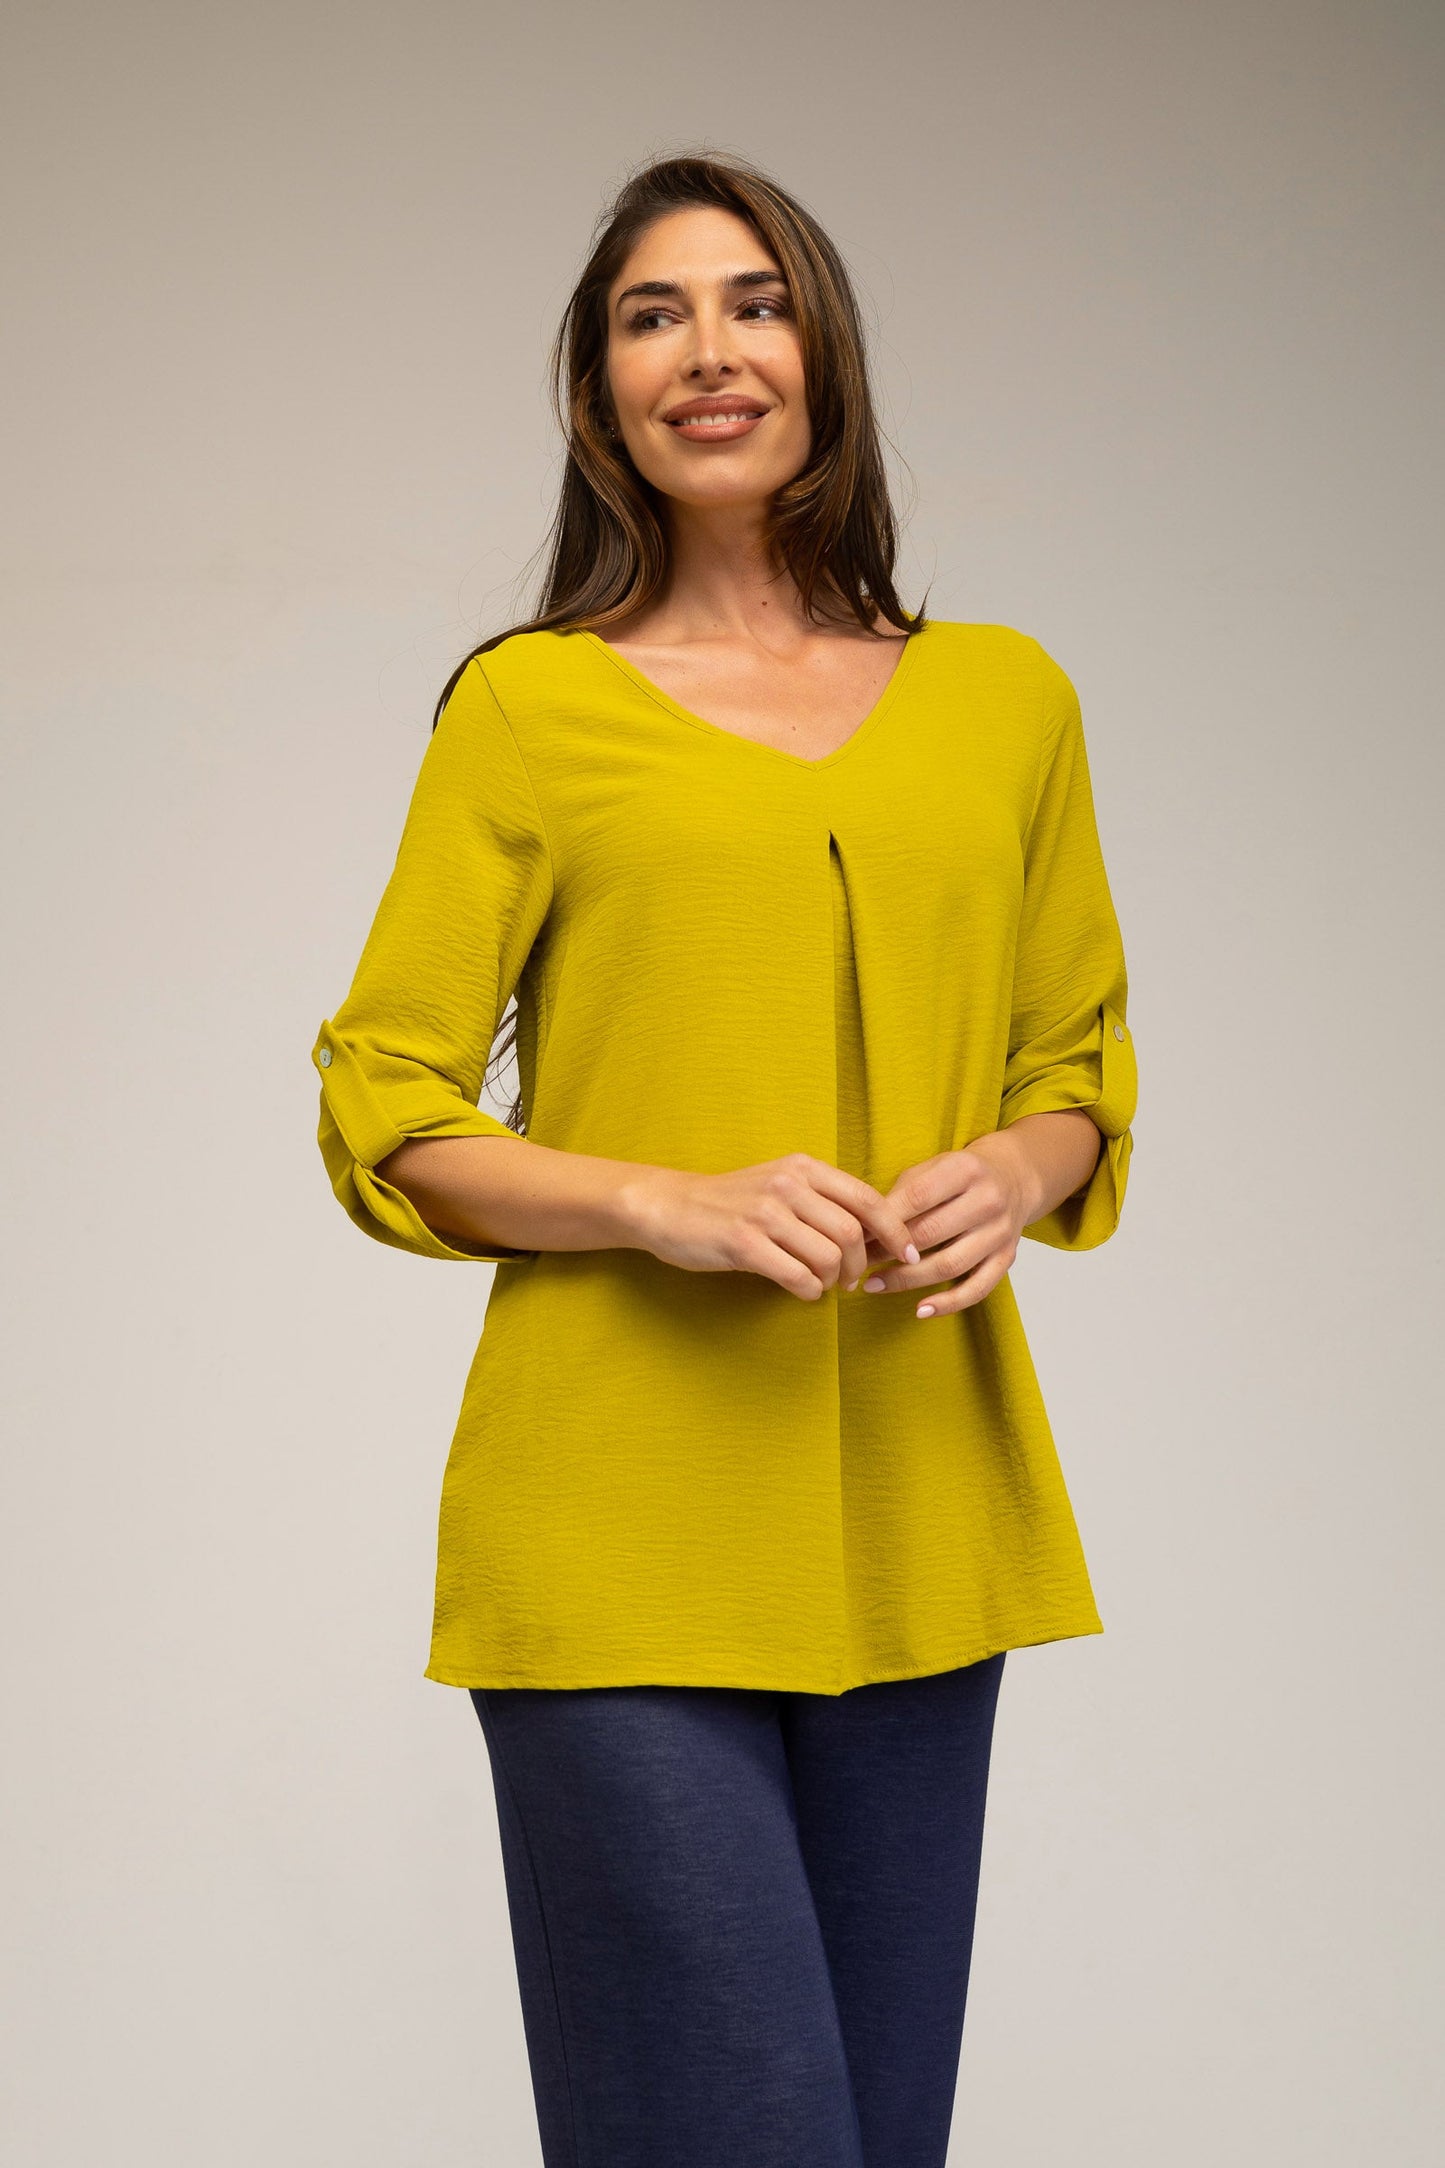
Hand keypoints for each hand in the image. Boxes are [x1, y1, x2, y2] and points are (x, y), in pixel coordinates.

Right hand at [619, 1154, 921, 1302]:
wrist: (668, 1206)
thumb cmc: (728, 1201)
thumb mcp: (778, 1184)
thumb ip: (820, 1199)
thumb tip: (873, 1233)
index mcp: (802, 1168)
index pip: (867, 1199)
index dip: (895, 1231)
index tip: (907, 1254)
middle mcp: (786, 1185)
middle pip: (851, 1233)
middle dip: (859, 1265)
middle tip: (851, 1281)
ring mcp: (764, 1213)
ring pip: (828, 1257)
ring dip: (832, 1280)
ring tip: (821, 1285)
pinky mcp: (743, 1243)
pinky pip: (797, 1277)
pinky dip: (808, 1291)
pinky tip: (800, 1290)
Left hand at [855, 1134, 1038, 1316]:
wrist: (1014, 1178)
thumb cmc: (959, 1176)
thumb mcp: (932, 1168)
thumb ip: (901, 1194)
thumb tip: (863, 1229)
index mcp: (964, 1170)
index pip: (917, 1197)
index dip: (883, 1220)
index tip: (855, 1237)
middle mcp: (987, 1200)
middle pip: (930, 1234)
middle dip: (887, 1252)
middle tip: (858, 1263)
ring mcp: (1000, 1232)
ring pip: (949, 1265)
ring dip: (906, 1280)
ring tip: (875, 1285)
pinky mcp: (1007, 1258)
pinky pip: (977, 1289)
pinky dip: (948, 1303)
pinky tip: (920, 1310)